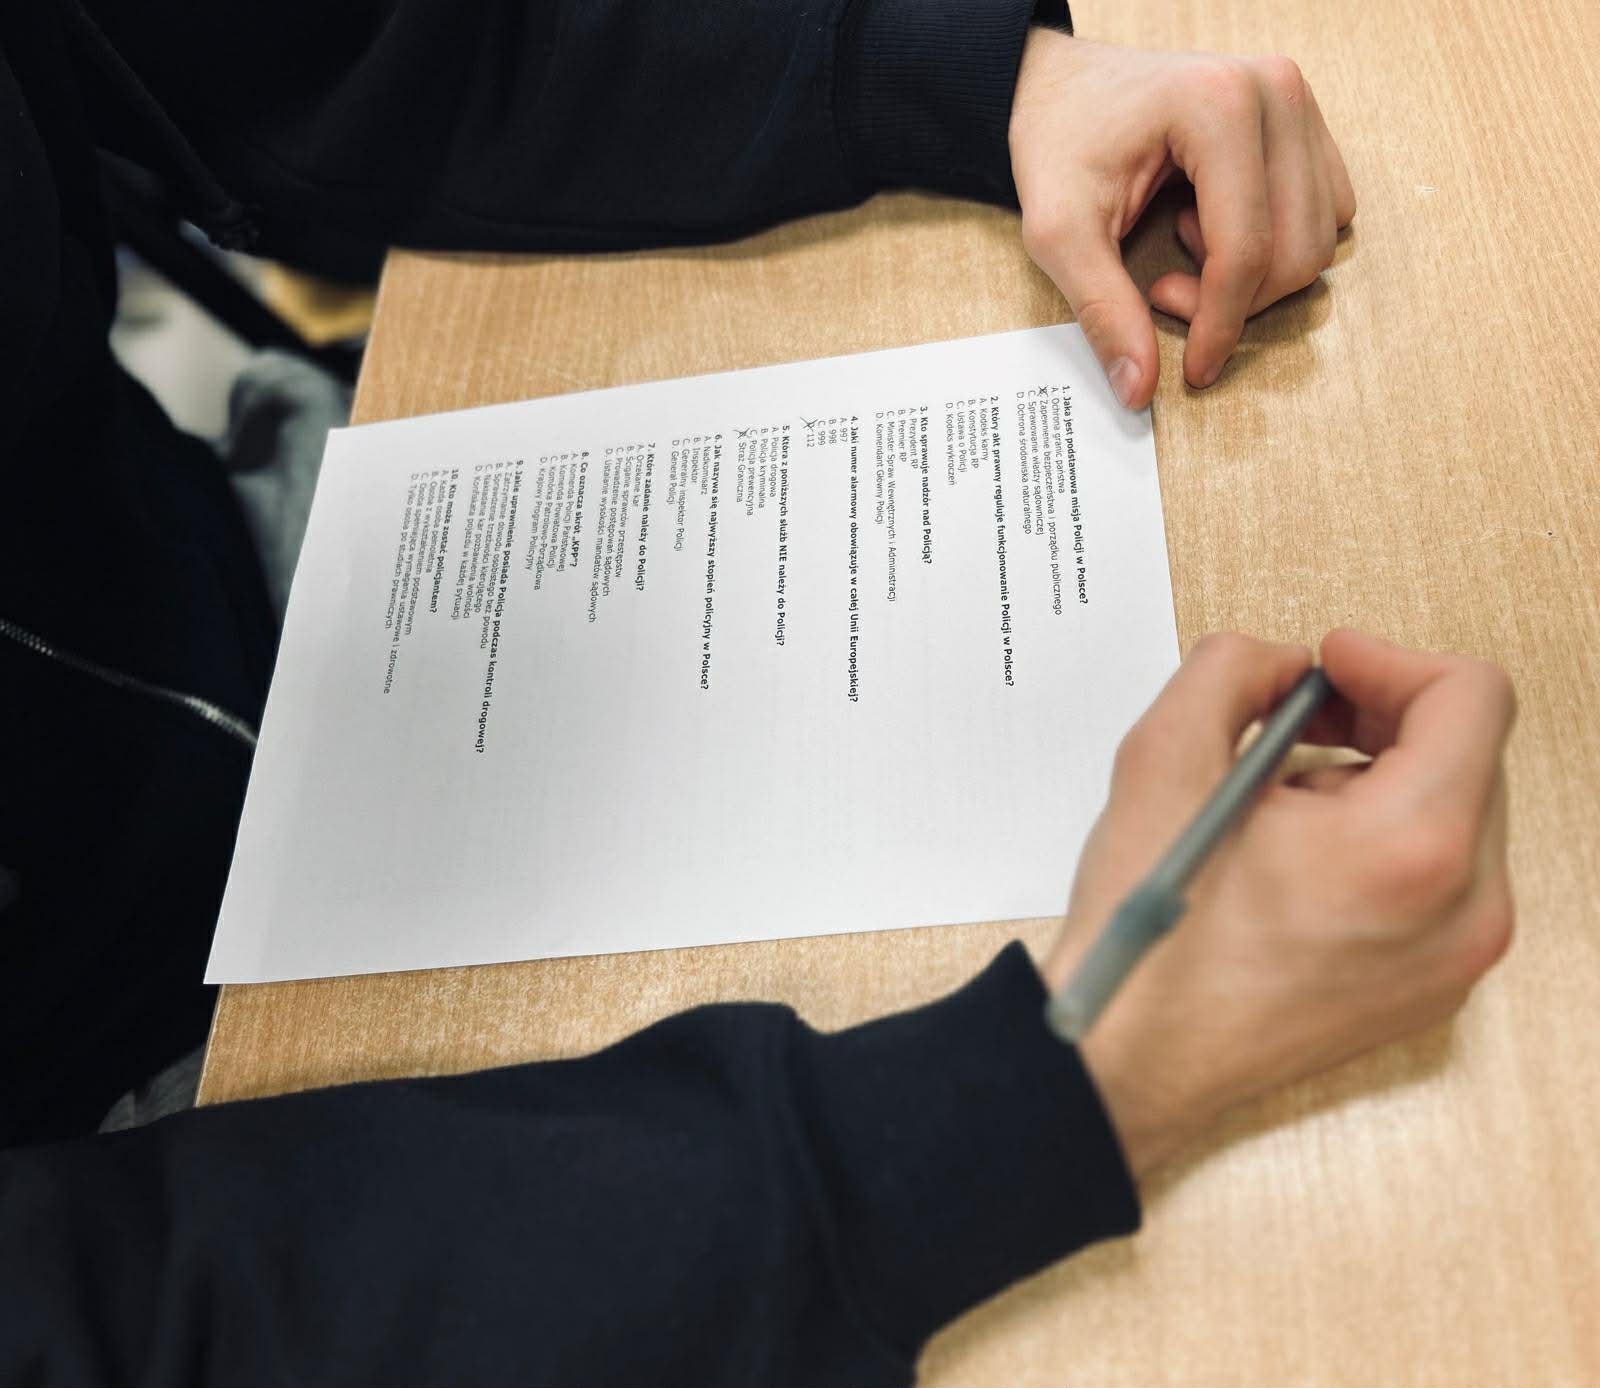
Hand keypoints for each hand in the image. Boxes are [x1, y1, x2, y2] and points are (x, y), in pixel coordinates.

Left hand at [1009, 33, 1356, 405]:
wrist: (1062, 87)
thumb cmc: (1059, 142)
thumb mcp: (1059, 232)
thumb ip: (1103, 310)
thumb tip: (1138, 390)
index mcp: (1219, 104)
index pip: (1247, 250)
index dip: (1222, 325)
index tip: (1193, 370)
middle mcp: (1276, 92)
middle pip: (1296, 251)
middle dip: (1233, 301)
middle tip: (1161, 291)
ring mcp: (1299, 102)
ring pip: (1317, 240)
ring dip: (1253, 274)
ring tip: (1182, 246)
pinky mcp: (1306, 123)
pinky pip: (1323, 214)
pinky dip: (1273, 244)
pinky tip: (1212, 226)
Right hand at [1044, 631, 1514, 1175]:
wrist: (1132, 1059)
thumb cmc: (1150, 935)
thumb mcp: (1165, 757)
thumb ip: (1231, 668)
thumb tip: (1281, 665)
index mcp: (1414, 846)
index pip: (1471, 697)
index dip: (1389, 658)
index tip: (1328, 666)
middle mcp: (1464, 909)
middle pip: (1471, 753)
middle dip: (1382, 715)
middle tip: (1297, 718)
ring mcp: (1456, 958)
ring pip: (1457, 813)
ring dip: (1379, 776)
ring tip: (1284, 800)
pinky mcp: (1434, 986)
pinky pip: (1441, 878)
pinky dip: (1383, 839)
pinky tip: (1298, 855)